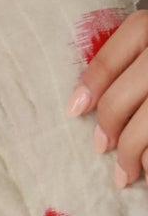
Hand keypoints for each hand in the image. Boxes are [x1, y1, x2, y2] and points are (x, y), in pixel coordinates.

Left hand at [69, 10, 147, 186]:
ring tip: (126, 173)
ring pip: (146, 125)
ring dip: (131, 154)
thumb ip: (140, 63)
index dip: (95, 79)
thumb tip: (86, 102)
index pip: (125, 42)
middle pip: (126, 94)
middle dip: (109, 126)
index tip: (75, 108)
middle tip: (102, 148)